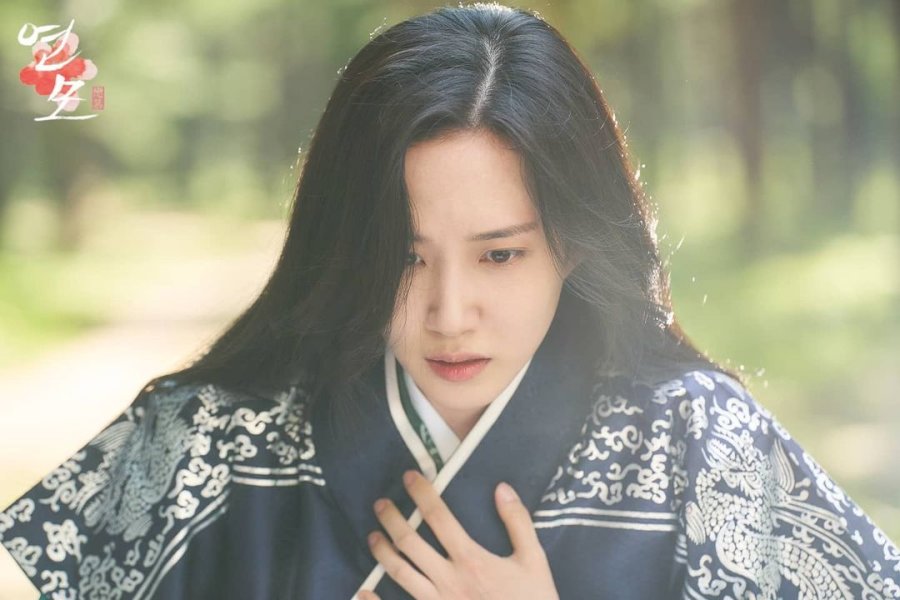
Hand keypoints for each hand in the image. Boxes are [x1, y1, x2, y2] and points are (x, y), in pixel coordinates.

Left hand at [359, 470, 558, 599]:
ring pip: (399, 573)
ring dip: (382, 552)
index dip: (422, 495)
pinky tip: (363, 591)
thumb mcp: (534, 561)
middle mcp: (447, 579)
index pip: (439, 518)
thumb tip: (501, 488)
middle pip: (410, 543)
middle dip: (392, 519)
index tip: (409, 477)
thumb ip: (517, 523)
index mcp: (470, 559)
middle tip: (380, 504)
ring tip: (373, 536)